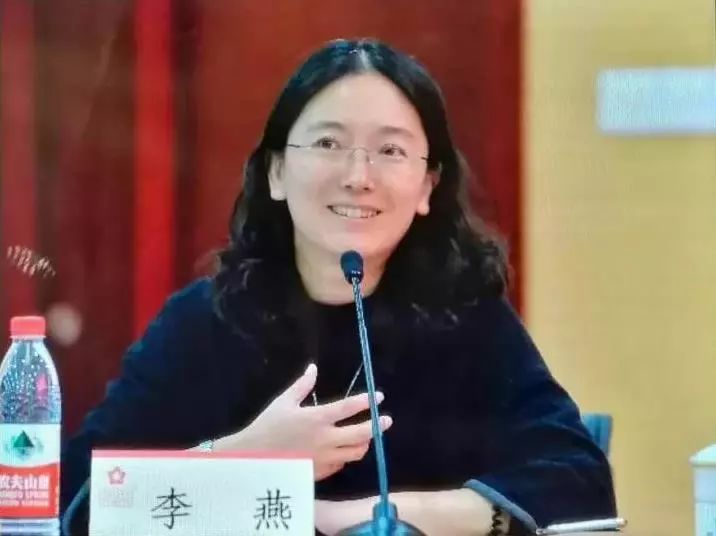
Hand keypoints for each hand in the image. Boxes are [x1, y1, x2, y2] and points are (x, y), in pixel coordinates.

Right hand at [216, 364, 391, 480]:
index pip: (348, 408)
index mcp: (317, 418)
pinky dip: (347, 456)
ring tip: (368, 436)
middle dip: (378, 425)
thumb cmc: (267, 427)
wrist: (254, 459)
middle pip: (361, 433)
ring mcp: (324, 458)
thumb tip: (313, 368)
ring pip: (355, 453)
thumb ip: (302, 386)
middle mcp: (325, 439)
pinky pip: (341, 464)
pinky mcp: (320, 472)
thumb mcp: (283, 402)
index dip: (367, 402)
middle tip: (387, 420)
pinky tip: (345, 451)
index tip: (379, 397)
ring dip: (365, 443)